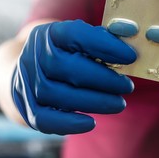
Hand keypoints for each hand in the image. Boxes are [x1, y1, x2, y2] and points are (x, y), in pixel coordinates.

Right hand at [12, 19, 136, 134]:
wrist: (28, 71)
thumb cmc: (64, 54)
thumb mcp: (77, 40)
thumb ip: (100, 41)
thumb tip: (130, 44)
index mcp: (50, 34)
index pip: (75, 35)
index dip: (104, 45)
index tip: (130, 56)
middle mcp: (34, 56)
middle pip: (67, 68)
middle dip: (103, 79)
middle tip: (127, 86)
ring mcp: (27, 83)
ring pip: (59, 95)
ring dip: (94, 102)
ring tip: (119, 104)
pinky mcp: (27, 108)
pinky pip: (45, 119)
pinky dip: (69, 123)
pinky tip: (92, 123)